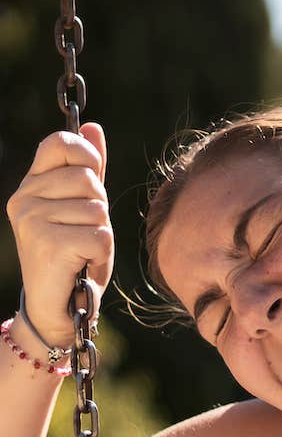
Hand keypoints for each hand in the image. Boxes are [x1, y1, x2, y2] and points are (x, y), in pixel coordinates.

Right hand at [5, 123, 110, 346]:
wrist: (60, 308)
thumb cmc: (75, 257)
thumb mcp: (84, 209)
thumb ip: (89, 170)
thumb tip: (93, 127)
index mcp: (31, 185)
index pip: (61, 144)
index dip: (87, 157)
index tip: (93, 181)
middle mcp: (24, 198)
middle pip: (89, 180)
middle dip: (100, 210)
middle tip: (85, 234)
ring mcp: (32, 220)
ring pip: (98, 210)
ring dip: (102, 236)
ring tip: (83, 254)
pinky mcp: (48, 244)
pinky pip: (100, 236)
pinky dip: (102, 256)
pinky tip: (84, 267)